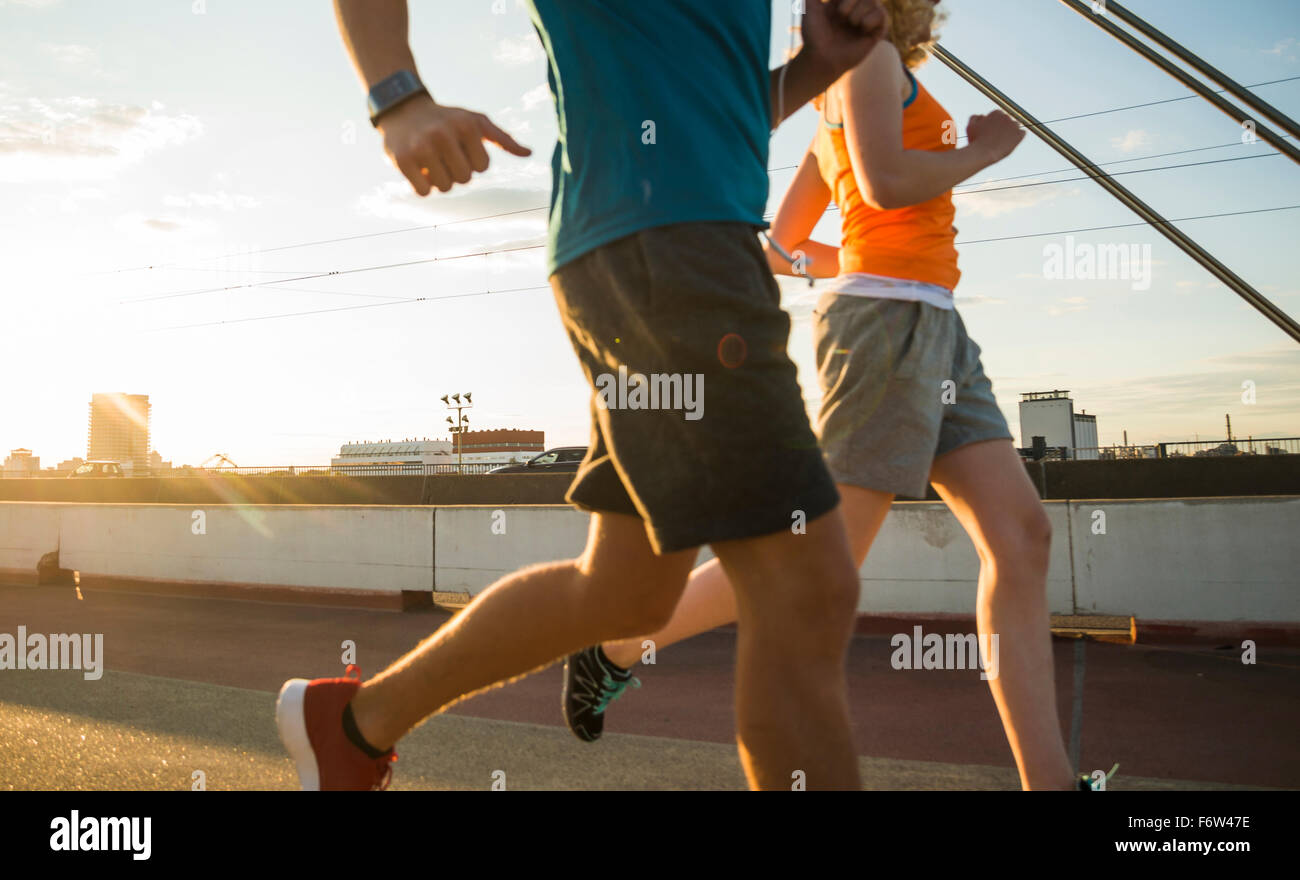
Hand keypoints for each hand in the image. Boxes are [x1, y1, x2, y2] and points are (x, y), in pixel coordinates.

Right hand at [377, 94, 531, 194]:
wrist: (402, 109)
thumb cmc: (446, 119)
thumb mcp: (475, 121)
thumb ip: (503, 139)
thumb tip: (528, 153)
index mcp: (466, 125)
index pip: (482, 167)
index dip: (471, 161)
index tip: (459, 147)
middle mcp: (443, 134)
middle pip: (464, 179)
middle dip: (456, 171)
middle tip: (444, 155)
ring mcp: (421, 147)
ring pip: (445, 188)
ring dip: (439, 180)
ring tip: (430, 160)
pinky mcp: (402, 160)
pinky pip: (423, 192)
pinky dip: (423, 186)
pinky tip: (418, 169)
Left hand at [801, 0, 887, 78]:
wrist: (821, 58)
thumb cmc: (813, 36)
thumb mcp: (809, 8)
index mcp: (842, 1)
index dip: (846, 0)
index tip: (840, 12)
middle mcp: (856, 8)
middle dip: (849, 2)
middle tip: (841, 15)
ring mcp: (866, 20)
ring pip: (872, 1)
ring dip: (858, 12)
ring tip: (850, 24)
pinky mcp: (875, 32)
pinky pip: (882, 15)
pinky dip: (870, 19)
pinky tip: (861, 28)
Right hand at [966, 110, 1024, 162]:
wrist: (983, 153)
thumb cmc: (975, 140)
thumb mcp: (970, 126)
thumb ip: (975, 118)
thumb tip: (982, 116)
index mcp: (996, 113)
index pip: (998, 116)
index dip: (994, 124)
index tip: (992, 131)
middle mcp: (1006, 116)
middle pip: (1007, 121)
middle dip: (1003, 127)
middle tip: (997, 137)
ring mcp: (1014, 125)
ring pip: (1014, 127)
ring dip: (1010, 132)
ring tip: (1003, 141)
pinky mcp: (1020, 134)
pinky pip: (1022, 133)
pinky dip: (1017, 138)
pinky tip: (1010, 142)